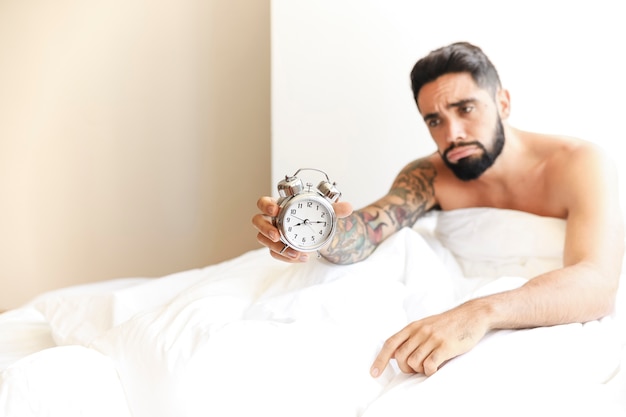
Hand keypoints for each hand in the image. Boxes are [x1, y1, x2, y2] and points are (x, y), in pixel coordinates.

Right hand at [252, 196, 352, 262]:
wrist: (316, 231)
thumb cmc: (314, 216)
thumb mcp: (325, 211)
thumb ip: (335, 208)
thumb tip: (348, 207)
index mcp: (279, 205)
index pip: (263, 202)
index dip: (266, 205)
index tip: (275, 210)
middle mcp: (271, 219)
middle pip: (257, 221)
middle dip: (265, 229)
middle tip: (277, 235)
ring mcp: (271, 234)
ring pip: (263, 240)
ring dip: (276, 247)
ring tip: (293, 252)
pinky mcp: (276, 247)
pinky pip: (275, 253)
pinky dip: (286, 256)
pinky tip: (301, 257)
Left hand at [370, 302, 489, 376]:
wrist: (472, 315)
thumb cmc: (448, 323)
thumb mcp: (425, 325)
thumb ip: (410, 337)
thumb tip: (393, 353)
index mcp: (413, 326)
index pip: (390, 344)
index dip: (380, 359)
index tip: (374, 373)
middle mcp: (420, 331)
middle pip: (400, 357)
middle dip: (405, 368)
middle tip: (416, 368)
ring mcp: (432, 338)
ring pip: (414, 362)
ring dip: (419, 370)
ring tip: (429, 366)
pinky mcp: (445, 346)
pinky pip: (429, 364)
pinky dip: (430, 371)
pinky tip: (435, 368)